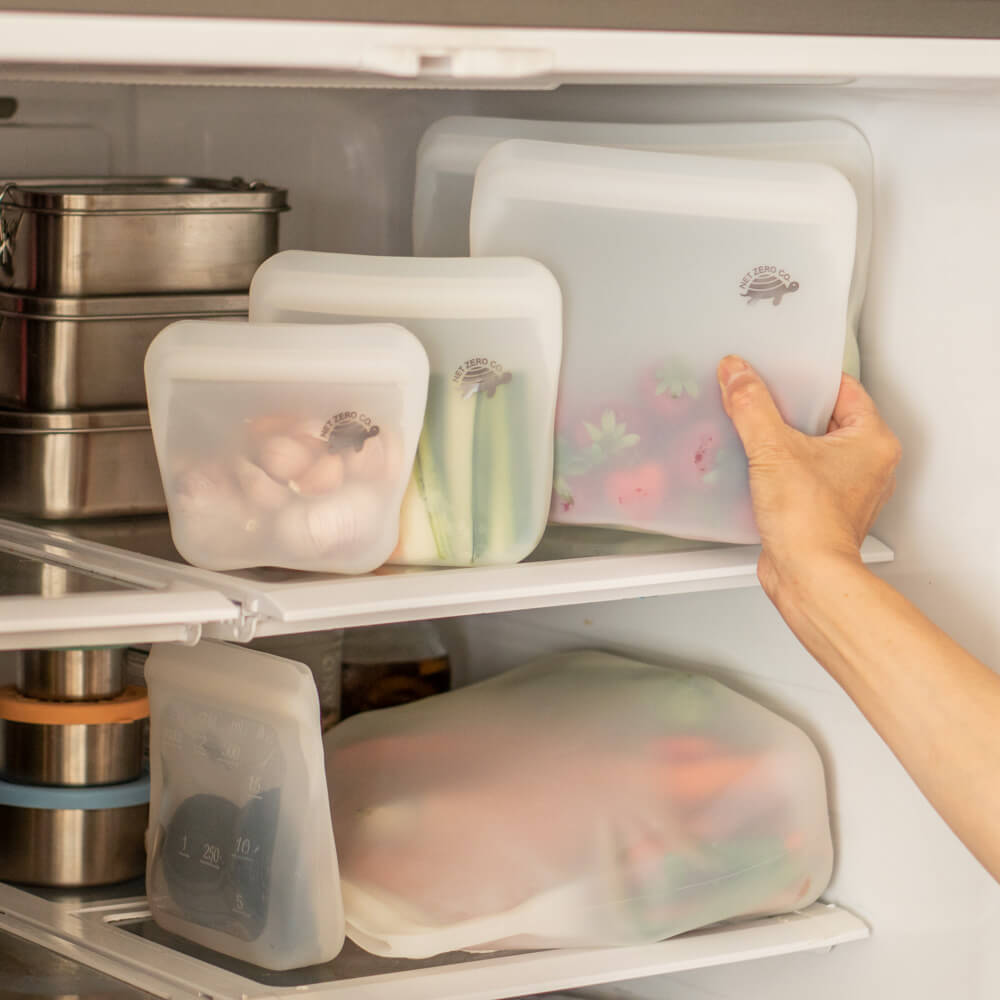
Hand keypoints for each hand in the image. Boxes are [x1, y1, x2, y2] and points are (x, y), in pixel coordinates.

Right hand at [716, 356, 900, 600]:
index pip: (841, 388)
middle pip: (826, 417)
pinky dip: (782, 469)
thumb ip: (752, 405)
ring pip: (814, 448)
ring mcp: (849, 489)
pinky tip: (758, 468)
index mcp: (873, 440)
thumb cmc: (810, 522)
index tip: (778, 371)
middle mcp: (869, 464)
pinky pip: (804, 475)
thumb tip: (737, 374)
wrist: (807, 576)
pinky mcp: (826, 509)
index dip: (805, 377)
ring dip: (785, 441)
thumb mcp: (772, 449)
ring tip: (757, 433)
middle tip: (761, 400)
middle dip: (791, 409)